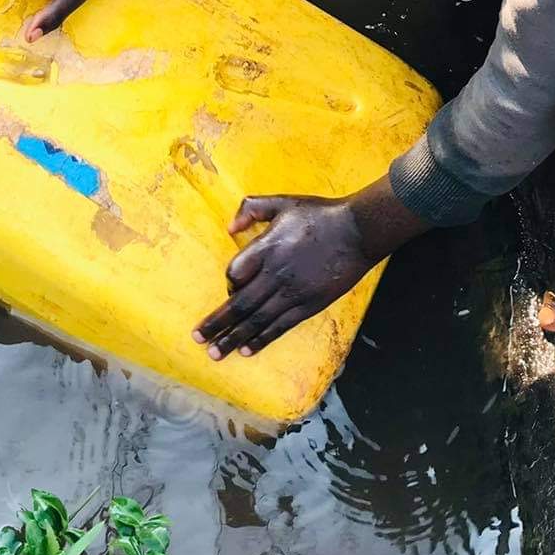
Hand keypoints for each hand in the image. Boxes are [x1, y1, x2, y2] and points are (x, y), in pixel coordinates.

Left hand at [193, 195, 376, 359]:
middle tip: (198, 338)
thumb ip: (252, 208)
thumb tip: (229, 226)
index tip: (230, 288)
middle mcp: (275, 274)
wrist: (357, 231)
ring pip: (256, 320)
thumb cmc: (319, 214)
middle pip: (239, 304)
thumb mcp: (283, 202)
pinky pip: (280, 326)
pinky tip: (247, 350)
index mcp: (267, 247)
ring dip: (233, 338)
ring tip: (215, 353)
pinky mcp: (308, 305)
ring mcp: (292, 292)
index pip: (234, 273)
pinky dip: (262, 339)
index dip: (228, 283)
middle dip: (217, 324)